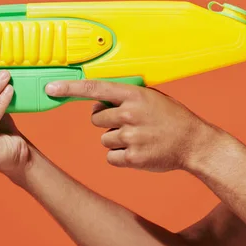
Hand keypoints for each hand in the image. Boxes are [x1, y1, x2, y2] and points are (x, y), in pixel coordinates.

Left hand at [45, 80, 218, 171]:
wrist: (195, 143)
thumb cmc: (171, 118)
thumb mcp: (150, 98)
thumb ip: (123, 97)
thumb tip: (96, 103)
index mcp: (134, 95)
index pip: (94, 88)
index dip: (69, 88)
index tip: (50, 89)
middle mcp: (129, 113)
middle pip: (95, 118)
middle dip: (107, 122)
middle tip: (131, 124)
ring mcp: (130, 136)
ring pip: (103, 139)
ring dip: (116, 140)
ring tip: (140, 138)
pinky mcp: (132, 157)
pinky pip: (110, 157)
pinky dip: (121, 157)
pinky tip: (140, 151)